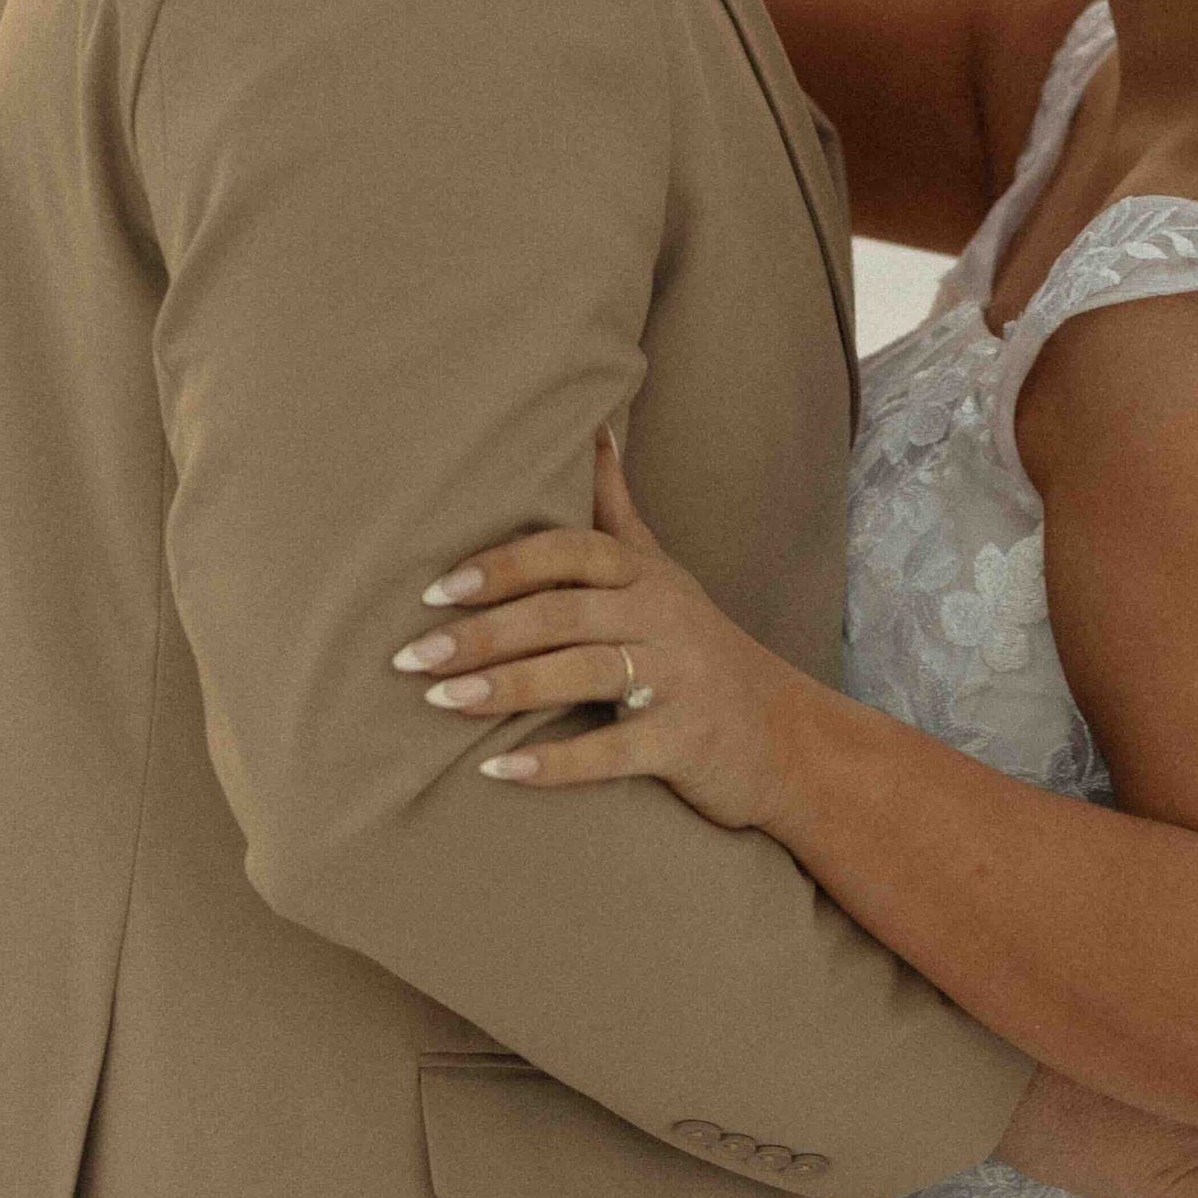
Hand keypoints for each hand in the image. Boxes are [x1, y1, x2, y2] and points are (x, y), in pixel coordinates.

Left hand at [394, 433, 810, 832]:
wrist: (786, 737)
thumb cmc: (700, 647)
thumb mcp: (663, 572)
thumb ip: (618, 508)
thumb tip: (595, 428)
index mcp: (646, 575)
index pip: (570, 553)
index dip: (504, 565)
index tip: (437, 588)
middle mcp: (663, 616)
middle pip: (562, 613)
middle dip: (483, 632)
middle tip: (411, 655)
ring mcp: (678, 678)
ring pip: (582, 673)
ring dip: (506, 687)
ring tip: (439, 702)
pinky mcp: (685, 741)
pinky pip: (613, 750)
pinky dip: (554, 762)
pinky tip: (497, 769)